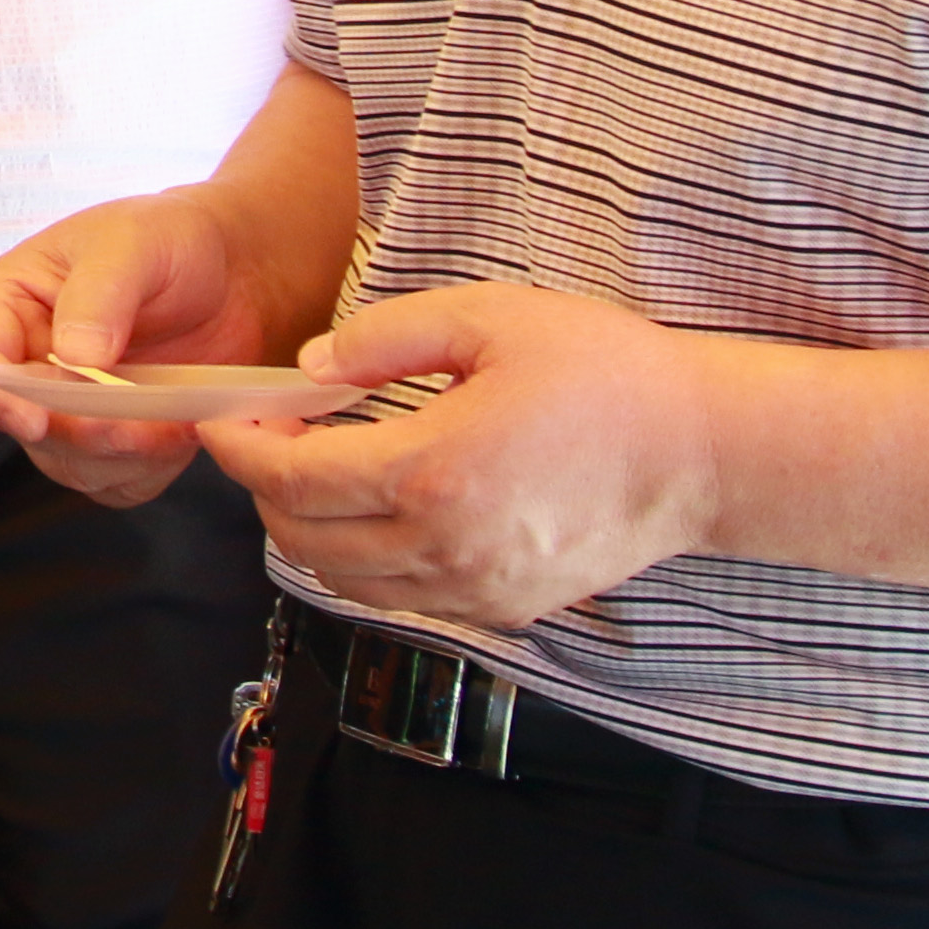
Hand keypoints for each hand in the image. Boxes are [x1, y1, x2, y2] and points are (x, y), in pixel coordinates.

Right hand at [0, 185, 302, 506]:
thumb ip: (99, 293)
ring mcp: (72, 409)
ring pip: (70, 464)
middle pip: (24, 425)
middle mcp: (30, 364)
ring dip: (119, 456)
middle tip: (132, 425)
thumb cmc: (170, 239)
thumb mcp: (132, 243)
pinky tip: (184, 428)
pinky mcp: (118, 442)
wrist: (235, 272)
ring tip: (171, 422)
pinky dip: (151, 468)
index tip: (35, 417)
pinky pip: (120, 481)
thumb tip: (75, 354)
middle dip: (77, 434)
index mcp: (8, 305)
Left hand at [199, 282, 727, 634]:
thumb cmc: (605, 374)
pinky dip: (362, 562)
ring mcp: (474, 590)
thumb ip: (386, 337)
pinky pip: (397, 599)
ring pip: (342, 581)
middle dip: (265, 488)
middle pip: (302, 540)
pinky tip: (378, 508)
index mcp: (435, 472)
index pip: (294, 479)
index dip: (241, 450)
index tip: (224, 418)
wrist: (704, 453)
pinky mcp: (500, 610)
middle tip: (271, 433)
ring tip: (320, 467)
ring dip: (309, 529)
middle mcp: (445, 547)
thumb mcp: (491, 317)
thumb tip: (312, 365)